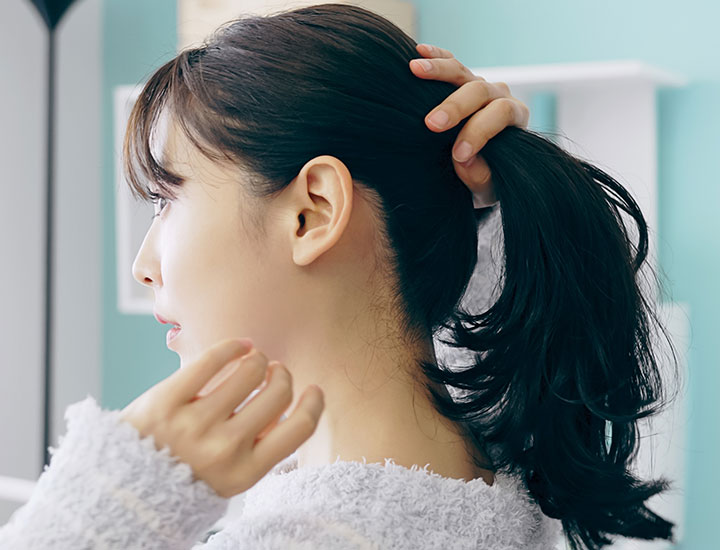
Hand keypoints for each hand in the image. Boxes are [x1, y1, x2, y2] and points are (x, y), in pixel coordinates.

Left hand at [118, 338, 324, 497]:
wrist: (125, 482)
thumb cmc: (186, 473)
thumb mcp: (229, 477)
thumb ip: (260, 447)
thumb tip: (290, 401)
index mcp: (244, 473)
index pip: (299, 430)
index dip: (314, 403)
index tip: (313, 389)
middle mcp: (223, 449)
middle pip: (278, 394)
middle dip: (282, 376)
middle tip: (274, 372)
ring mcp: (194, 424)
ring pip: (250, 371)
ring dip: (258, 359)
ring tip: (253, 360)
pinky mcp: (166, 399)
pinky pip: (213, 359)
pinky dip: (233, 346)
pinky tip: (239, 346)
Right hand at [409, 43, 529, 206]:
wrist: (480, 170)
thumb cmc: (485, 179)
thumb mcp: (487, 189)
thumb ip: (481, 178)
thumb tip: (465, 161)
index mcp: (514, 118)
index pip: (499, 115)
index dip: (478, 133)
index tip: (457, 155)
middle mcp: (498, 96)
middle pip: (480, 91)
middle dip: (456, 106)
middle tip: (431, 124)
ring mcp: (479, 86)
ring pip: (462, 72)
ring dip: (438, 71)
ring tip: (414, 70)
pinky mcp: (460, 82)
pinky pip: (450, 64)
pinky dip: (435, 56)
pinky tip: (418, 53)